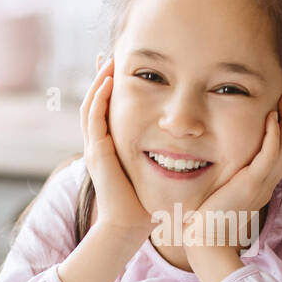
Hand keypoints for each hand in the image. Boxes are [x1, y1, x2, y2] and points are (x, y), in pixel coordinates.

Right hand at [56, 59, 152, 281]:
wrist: (131, 225)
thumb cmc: (147, 203)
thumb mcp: (157, 170)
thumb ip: (166, 155)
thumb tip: (190, 144)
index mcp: (113, 147)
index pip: (109, 110)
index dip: (113, 89)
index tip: (123, 68)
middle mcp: (100, 144)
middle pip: (95, 103)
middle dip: (102, 78)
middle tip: (109, 55)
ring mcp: (95, 148)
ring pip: (91, 106)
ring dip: (99, 82)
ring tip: (108, 61)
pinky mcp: (97, 154)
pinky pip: (93, 120)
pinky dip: (100, 99)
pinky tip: (108, 82)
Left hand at [192, 92, 281, 243]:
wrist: (208, 240)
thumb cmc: (212, 217)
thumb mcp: (229, 190)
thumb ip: (236, 174)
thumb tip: (232, 160)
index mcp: (267, 182)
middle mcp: (270, 182)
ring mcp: (263, 183)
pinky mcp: (252, 184)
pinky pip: (268, 156)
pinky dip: (272, 135)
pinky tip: (272, 117)